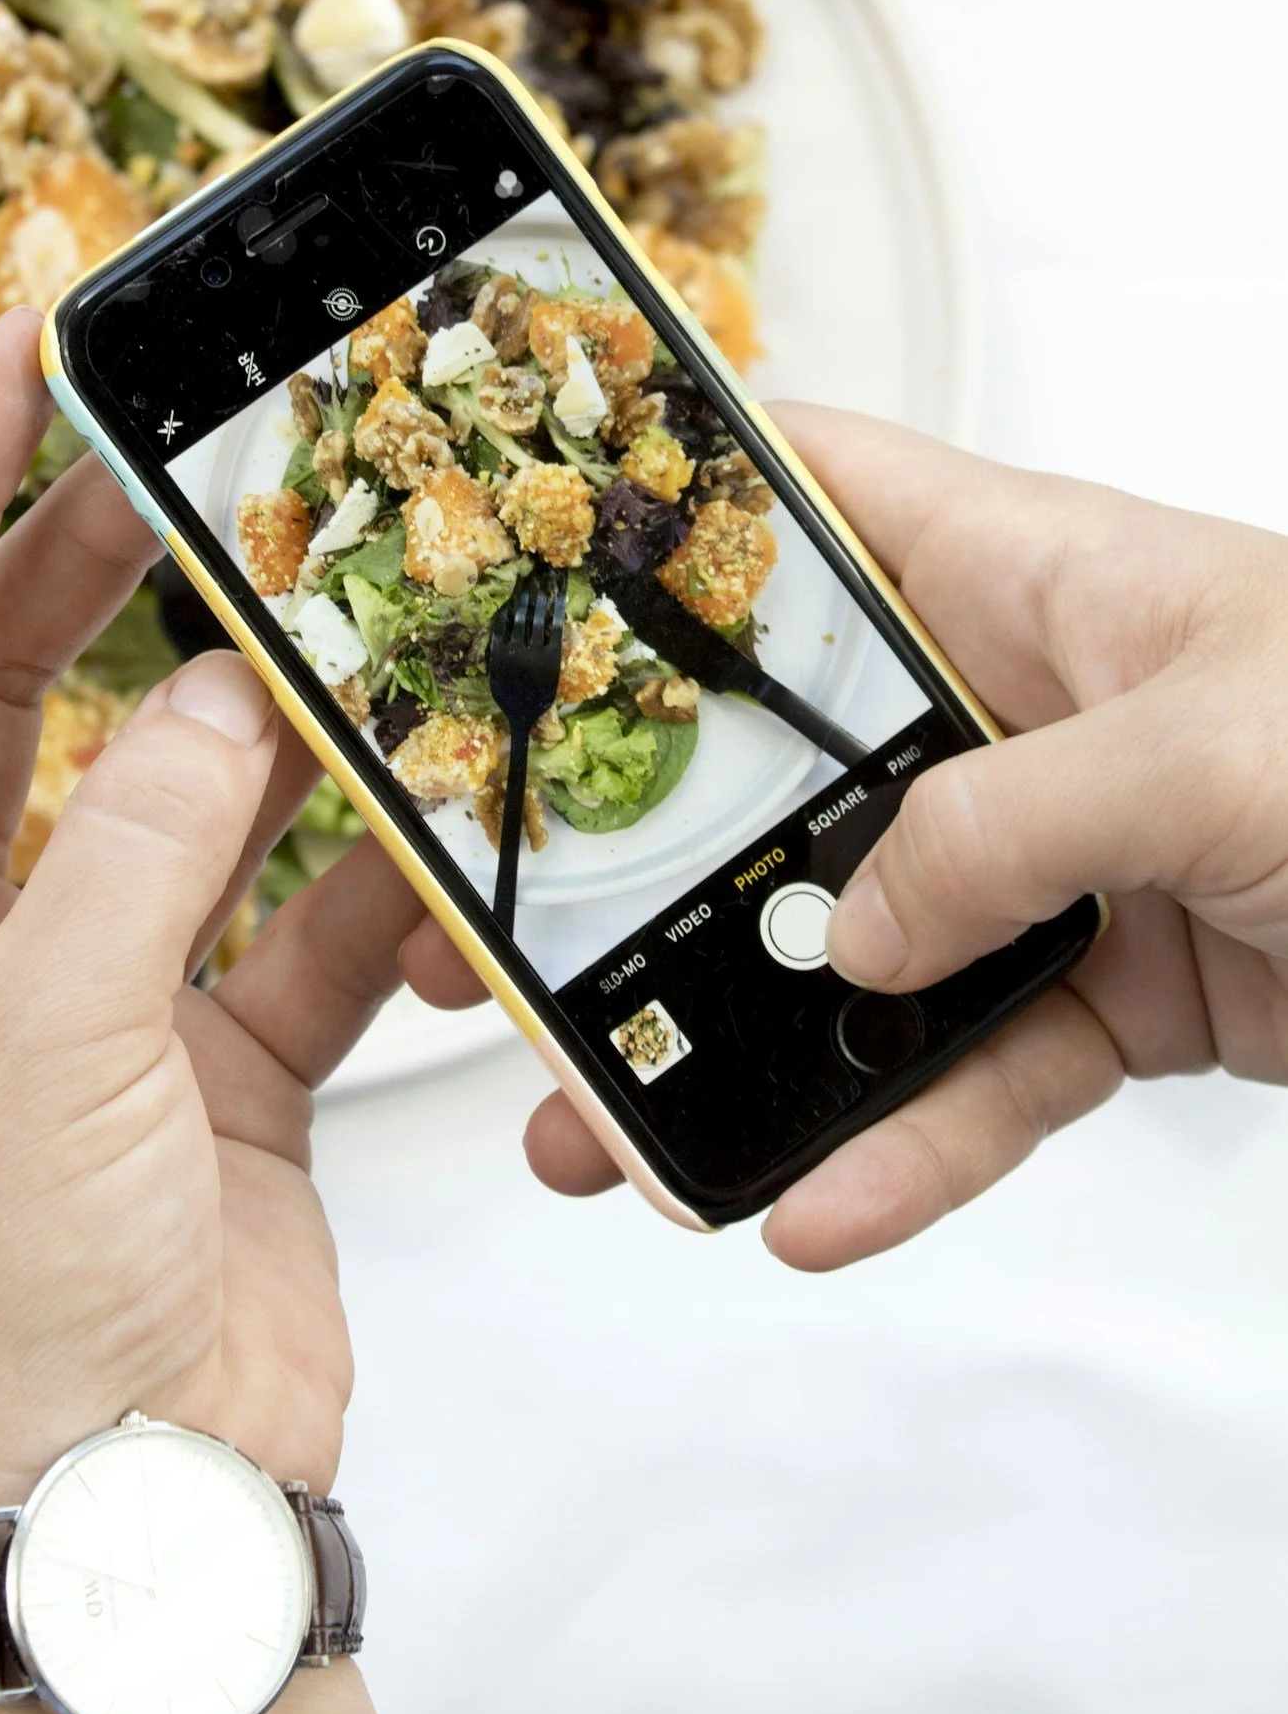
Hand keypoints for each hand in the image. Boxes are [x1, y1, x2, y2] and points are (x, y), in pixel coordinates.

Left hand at [0, 309, 422, 1547]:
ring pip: (181, 799)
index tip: (29, 356)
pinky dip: (362, 882)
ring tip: (341, 617)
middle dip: (99, 572)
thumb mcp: (43, 1038)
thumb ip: (144, 841)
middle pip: (18, 693)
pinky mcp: (218, 1059)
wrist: (125, 1515)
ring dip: (261, 724)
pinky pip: (297, 925)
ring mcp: (95, 992)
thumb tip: (224, 687)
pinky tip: (425, 831)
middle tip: (195, 453)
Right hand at [400, 404, 1287, 1268]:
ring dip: (739, 1046)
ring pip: (858, 953)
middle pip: (784, 774)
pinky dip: (901, 1150)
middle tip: (500, 932)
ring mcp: (1056, 860)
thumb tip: (862, 931)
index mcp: (1024, 577)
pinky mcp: (1111, 993)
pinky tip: (819, 1210)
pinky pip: (976, 1080)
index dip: (666, 521)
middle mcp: (1014, 710)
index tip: (524, 587)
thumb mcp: (1214, 747)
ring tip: (613, 1134)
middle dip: (642, 855)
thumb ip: (1008, 825)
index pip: (807, 504)